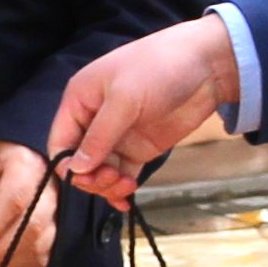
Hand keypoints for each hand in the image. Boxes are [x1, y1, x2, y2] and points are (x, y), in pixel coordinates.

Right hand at [48, 15, 239, 201]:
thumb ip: (99, 136)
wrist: (207, 65)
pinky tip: (125, 201)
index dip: (68, 164)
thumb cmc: (158, 69)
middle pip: (79, 161)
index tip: (87, 177)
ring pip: (99, 171)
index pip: (60, 141)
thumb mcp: (124, 100)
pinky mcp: (139, 148)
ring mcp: (117, 136)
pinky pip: (121, 173)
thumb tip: (76, 169)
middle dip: (91, 177)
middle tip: (113, 178)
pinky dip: (120, 189)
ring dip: (107, 185)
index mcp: (80, 100)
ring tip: (127, 185)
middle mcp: (94, 119)